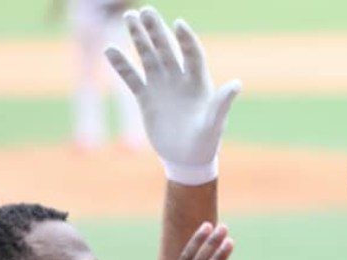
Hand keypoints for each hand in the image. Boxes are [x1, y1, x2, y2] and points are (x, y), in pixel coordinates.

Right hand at [105, 6, 240, 182]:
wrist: (186, 158)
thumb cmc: (205, 142)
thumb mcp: (214, 123)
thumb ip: (221, 103)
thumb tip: (237, 84)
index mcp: (198, 82)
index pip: (192, 54)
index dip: (186, 39)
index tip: (178, 24)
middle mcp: (179, 79)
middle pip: (167, 49)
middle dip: (157, 30)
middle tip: (146, 10)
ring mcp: (161, 86)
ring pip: (149, 57)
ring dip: (139, 38)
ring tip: (130, 18)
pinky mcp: (146, 98)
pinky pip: (132, 78)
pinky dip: (122, 65)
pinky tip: (110, 50)